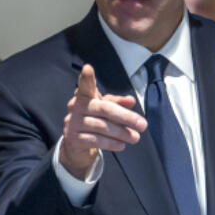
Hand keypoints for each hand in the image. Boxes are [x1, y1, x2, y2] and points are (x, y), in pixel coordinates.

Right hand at [60, 64, 145, 179]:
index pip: (85, 85)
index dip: (86, 77)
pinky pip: (95, 140)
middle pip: (104, 109)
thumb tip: (131, 101)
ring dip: (121, 133)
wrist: (76, 144)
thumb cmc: (94, 120)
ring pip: (102, 126)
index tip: (88, 68)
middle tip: (143, 125)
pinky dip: (111, 143)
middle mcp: (76, 106)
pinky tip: (121, 145)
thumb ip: (118, 104)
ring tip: (135, 137)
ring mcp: (72, 122)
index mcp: (85, 96)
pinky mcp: (73, 138)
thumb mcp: (106, 109)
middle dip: (126, 117)